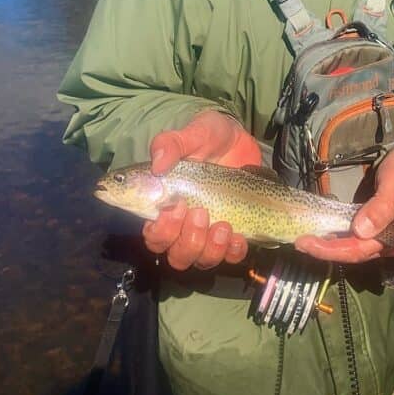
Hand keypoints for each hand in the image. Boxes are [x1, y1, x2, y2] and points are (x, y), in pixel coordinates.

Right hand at [142, 110, 261, 270]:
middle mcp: (184, 225)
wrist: (241, 140)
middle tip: (201, 212)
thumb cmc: (209, 137)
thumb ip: (170, 144)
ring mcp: (209, 232)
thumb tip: (158, 163)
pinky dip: (234, 250)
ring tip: (223, 224)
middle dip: (187, 240)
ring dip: (210, 248)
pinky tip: (239, 235)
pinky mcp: (233, 234)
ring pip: (201, 260)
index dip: (161, 231)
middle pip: (176, 255)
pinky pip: (231, 257)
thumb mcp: (192, 133)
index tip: (176, 207)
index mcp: (165, 205)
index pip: (153, 235)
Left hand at [294, 149, 393, 263]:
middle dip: (323, 249)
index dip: (330, 250)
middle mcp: (384, 243)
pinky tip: (319, 234)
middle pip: (350, 253)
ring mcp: (377, 237)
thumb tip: (360, 230)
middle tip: (298, 242)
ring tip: (304, 240)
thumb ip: (381, 207)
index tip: (306, 243)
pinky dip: (333, 238)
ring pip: (348, 248)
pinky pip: (349, 239)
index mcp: (393, 238)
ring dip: (326, 246)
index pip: (357, 250)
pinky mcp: (370, 229)